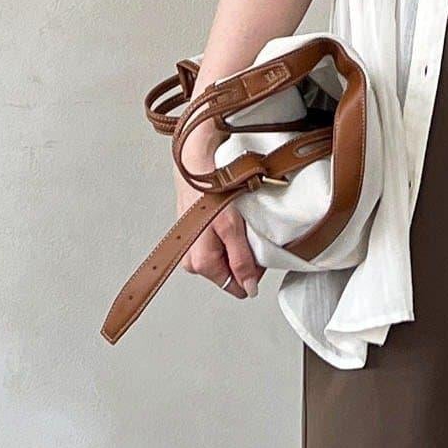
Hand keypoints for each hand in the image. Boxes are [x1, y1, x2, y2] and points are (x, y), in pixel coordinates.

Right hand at [175, 120, 262, 299]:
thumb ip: (241, 261)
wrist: (195, 159)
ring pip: (224, 257)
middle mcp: (191, 259)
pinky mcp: (193, 233)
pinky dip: (228, 233)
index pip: (235, 286)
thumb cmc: (210, 189)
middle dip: (243, 255)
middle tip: (245, 230)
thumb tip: (249, 288)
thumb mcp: (232, 228)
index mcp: (200, 263)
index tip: (256, 250)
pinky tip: (228, 216)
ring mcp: (191, 246)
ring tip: (235, 220)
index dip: (252, 272)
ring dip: (235, 242)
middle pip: (229, 272)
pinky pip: (217, 242)